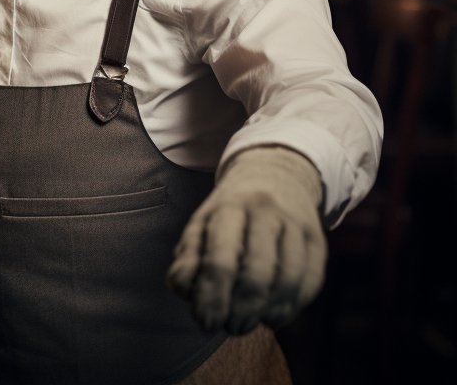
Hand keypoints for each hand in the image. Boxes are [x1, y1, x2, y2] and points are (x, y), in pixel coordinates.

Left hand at [167, 146, 326, 334]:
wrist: (274, 172)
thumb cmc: (229, 212)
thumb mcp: (202, 224)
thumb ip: (188, 257)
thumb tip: (182, 291)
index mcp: (228, 206)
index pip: (220, 257)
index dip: (212, 296)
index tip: (204, 323)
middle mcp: (265, 211)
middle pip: (257, 271)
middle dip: (241, 309)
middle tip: (230, 328)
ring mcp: (295, 224)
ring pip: (289, 278)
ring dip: (267, 312)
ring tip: (248, 324)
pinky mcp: (318, 239)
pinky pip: (311, 280)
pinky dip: (292, 306)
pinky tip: (273, 317)